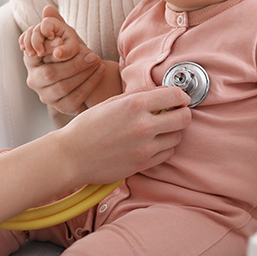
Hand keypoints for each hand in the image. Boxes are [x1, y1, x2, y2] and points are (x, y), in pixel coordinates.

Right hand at [22, 7, 104, 114]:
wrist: (84, 73)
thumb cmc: (71, 52)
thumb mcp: (65, 37)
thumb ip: (56, 23)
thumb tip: (48, 9)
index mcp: (31, 60)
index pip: (39, 55)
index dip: (53, 49)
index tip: (71, 42)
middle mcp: (34, 80)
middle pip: (51, 74)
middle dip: (74, 64)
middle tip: (93, 54)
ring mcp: (46, 96)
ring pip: (63, 87)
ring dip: (83, 74)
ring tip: (98, 61)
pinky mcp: (61, 108)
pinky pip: (75, 99)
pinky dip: (90, 85)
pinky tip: (101, 71)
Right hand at [57, 86, 191, 183]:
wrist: (72, 156)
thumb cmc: (88, 126)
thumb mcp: (112, 102)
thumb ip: (139, 95)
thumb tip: (161, 92)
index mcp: (134, 105)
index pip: (176, 96)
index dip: (180, 96)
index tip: (178, 98)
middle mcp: (143, 125)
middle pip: (184, 118)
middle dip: (182, 113)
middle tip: (174, 112)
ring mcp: (145, 147)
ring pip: (177, 137)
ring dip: (172, 131)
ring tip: (158, 129)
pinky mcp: (144, 164)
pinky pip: (167, 153)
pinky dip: (164, 147)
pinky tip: (151, 142)